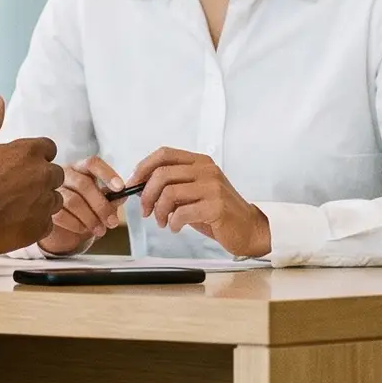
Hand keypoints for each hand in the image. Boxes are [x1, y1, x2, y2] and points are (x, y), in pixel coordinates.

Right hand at [0, 94, 62, 253]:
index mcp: (28, 152)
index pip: (48, 148)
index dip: (35, 155)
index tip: (20, 164)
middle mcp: (42, 175)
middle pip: (55, 173)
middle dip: (41, 178)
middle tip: (16, 187)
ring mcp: (43, 203)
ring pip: (54, 199)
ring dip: (41, 200)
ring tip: (15, 205)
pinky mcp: (40, 227)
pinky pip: (48, 223)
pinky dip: (36, 222)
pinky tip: (16, 222)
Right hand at [38, 156, 126, 254]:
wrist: (61, 226)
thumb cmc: (83, 207)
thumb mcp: (99, 200)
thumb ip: (111, 197)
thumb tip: (123, 196)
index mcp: (80, 168)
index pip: (93, 163)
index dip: (107, 174)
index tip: (120, 188)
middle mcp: (64, 174)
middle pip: (84, 184)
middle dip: (101, 205)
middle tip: (113, 222)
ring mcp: (52, 190)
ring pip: (73, 201)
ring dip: (91, 219)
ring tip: (100, 230)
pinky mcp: (45, 207)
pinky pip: (61, 215)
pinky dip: (76, 225)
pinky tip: (83, 230)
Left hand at [131, 148, 270, 258]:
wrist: (247, 228)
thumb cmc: (217, 212)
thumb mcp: (194, 192)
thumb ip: (173, 185)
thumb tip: (141, 186)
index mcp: (200, 162)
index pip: (164, 153)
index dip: (143, 167)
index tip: (133, 184)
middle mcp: (206, 170)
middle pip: (162, 173)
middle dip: (146, 194)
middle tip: (146, 210)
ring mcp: (212, 187)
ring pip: (169, 193)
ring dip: (159, 211)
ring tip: (162, 222)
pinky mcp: (216, 206)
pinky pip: (181, 213)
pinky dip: (173, 222)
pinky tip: (176, 227)